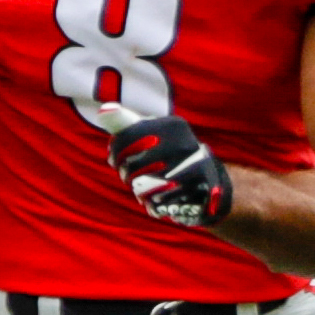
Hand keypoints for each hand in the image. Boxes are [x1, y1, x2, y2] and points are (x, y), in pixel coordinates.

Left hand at [99, 107, 234, 226]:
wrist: (210, 182)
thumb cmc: (170, 155)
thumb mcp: (155, 134)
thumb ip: (128, 124)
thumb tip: (104, 111)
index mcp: (174, 126)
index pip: (130, 136)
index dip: (116, 151)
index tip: (115, 159)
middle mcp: (186, 144)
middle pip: (134, 163)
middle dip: (125, 172)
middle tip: (128, 175)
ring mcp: (192, 170)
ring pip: (143, 184)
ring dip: (137, 189)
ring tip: (142, 187)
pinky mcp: (194, 194)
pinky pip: (157, 201)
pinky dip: (150, 203)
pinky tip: (154, 199)